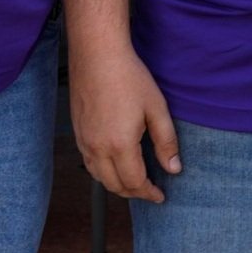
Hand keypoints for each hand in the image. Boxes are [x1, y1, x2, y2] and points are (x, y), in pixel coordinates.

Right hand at [70, 41, 180, 202]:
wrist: (98, 55)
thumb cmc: (129, 77)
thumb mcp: (157, 108)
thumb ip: (166, 142)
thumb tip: (173, 169)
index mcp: (120, 145)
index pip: (135, 182)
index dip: (149, 193)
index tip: (160, 196)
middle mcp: (97, 148)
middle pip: (114, 185)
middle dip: (133, 193)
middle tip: (149, 191)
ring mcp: (84, 141)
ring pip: (99, 177)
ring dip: (116, 185)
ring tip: (134, 182)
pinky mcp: (78, 132)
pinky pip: (89, 163)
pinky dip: (102, 172)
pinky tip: (114, 165)